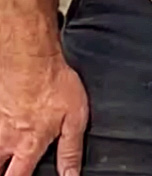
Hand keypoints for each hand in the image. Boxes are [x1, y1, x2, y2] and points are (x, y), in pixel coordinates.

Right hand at [0, 50, 88, 175]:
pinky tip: (2, 124)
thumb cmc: (53, 83)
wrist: (29, 58)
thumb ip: (71, 150)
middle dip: (3, 172)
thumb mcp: (75, 117)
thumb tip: (71, 175)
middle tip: (11, 166)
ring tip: (6, 156)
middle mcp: (3, 142)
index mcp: (28, 146)